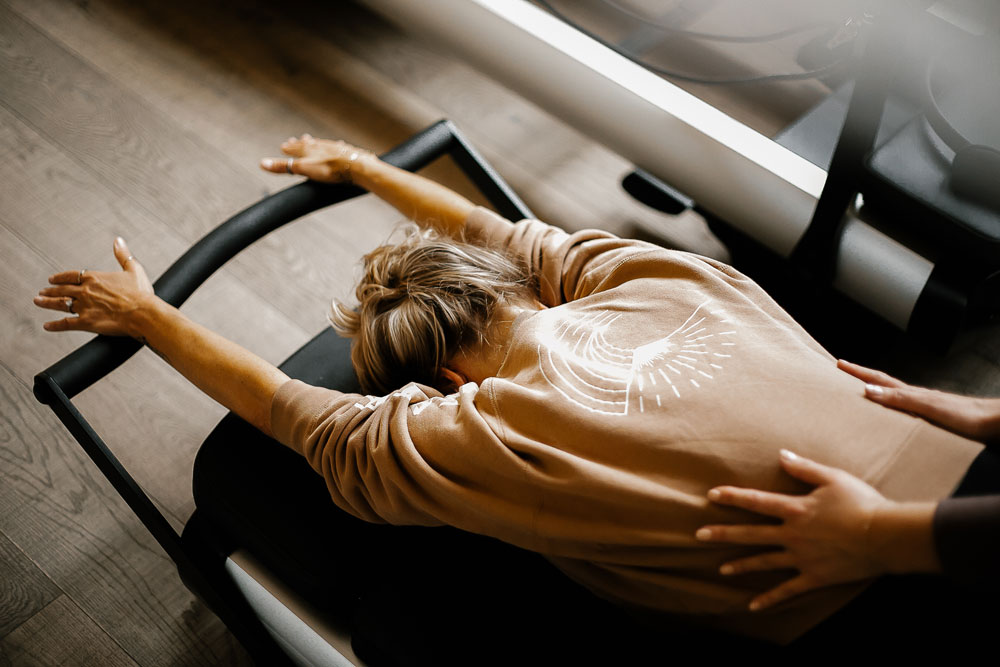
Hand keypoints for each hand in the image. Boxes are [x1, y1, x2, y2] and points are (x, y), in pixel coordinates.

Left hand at [34, 237, 155, 337]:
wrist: (143, 313)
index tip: (52, 279)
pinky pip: (66, 323)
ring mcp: (84, 307)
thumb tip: (118, 241)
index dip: (61, 277)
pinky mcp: (86, 322)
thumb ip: (122, 255)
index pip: (72, 275)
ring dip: (47, 302)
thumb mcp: (133, 269)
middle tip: (42, 291)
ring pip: (60, 304)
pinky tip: (47, 326)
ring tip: (38, 301)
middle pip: (62, 289)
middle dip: (50, 290)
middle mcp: (86, 291)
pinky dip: (55, 325)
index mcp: (95, 278)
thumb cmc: (140, 293)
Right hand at [259, 134, 371, 182]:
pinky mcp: (347, 153)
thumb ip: (284, 167)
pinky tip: (339, 146)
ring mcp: (334, 148)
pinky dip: (335, 147)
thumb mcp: (303, 169)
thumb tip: (262, 163)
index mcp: (308, 149)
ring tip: (312, 140)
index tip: (284, 146)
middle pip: (308, 144)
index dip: (289, 148)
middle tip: (294, 140)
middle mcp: (320, 146)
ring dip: (316, 143)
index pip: (295, 148)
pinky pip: (339, 148)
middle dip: (300, 144)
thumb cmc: (329, 169)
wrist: (356, 167)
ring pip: (322, 144)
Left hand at [696, 450, 894, 610]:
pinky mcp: (815, 577)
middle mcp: (792, 534)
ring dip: (741, 565)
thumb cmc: (862, 502)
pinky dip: (770, 599)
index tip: (711, 496)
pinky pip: (788, 590)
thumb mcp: (832, 478)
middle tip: (698, 535)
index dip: (732, 497)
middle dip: (723, 533)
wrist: (886, 536)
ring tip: (721, 569)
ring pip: (764, 562)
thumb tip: (780, 454)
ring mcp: (802, 558)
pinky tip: (752, 605)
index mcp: (795, 509)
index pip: (756, 501)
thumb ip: (803, 467)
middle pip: (751, 534)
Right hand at [839, 359, 999, 441]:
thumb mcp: (927, 406)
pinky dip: (892, 410)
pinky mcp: (933, 420)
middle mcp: (916, 398)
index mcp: (911, 393)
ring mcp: (924, 408)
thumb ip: (899, 398)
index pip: (878, 379)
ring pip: (894, 398)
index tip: (840, 364)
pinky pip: (904, 411)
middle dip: (862, 378)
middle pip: (884, 384)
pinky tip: (892, 418)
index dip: (858, 371)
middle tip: (844, 374)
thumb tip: (867, 390)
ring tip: (861, 395)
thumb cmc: (965, 415)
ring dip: (876, 394)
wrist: (992, 423)